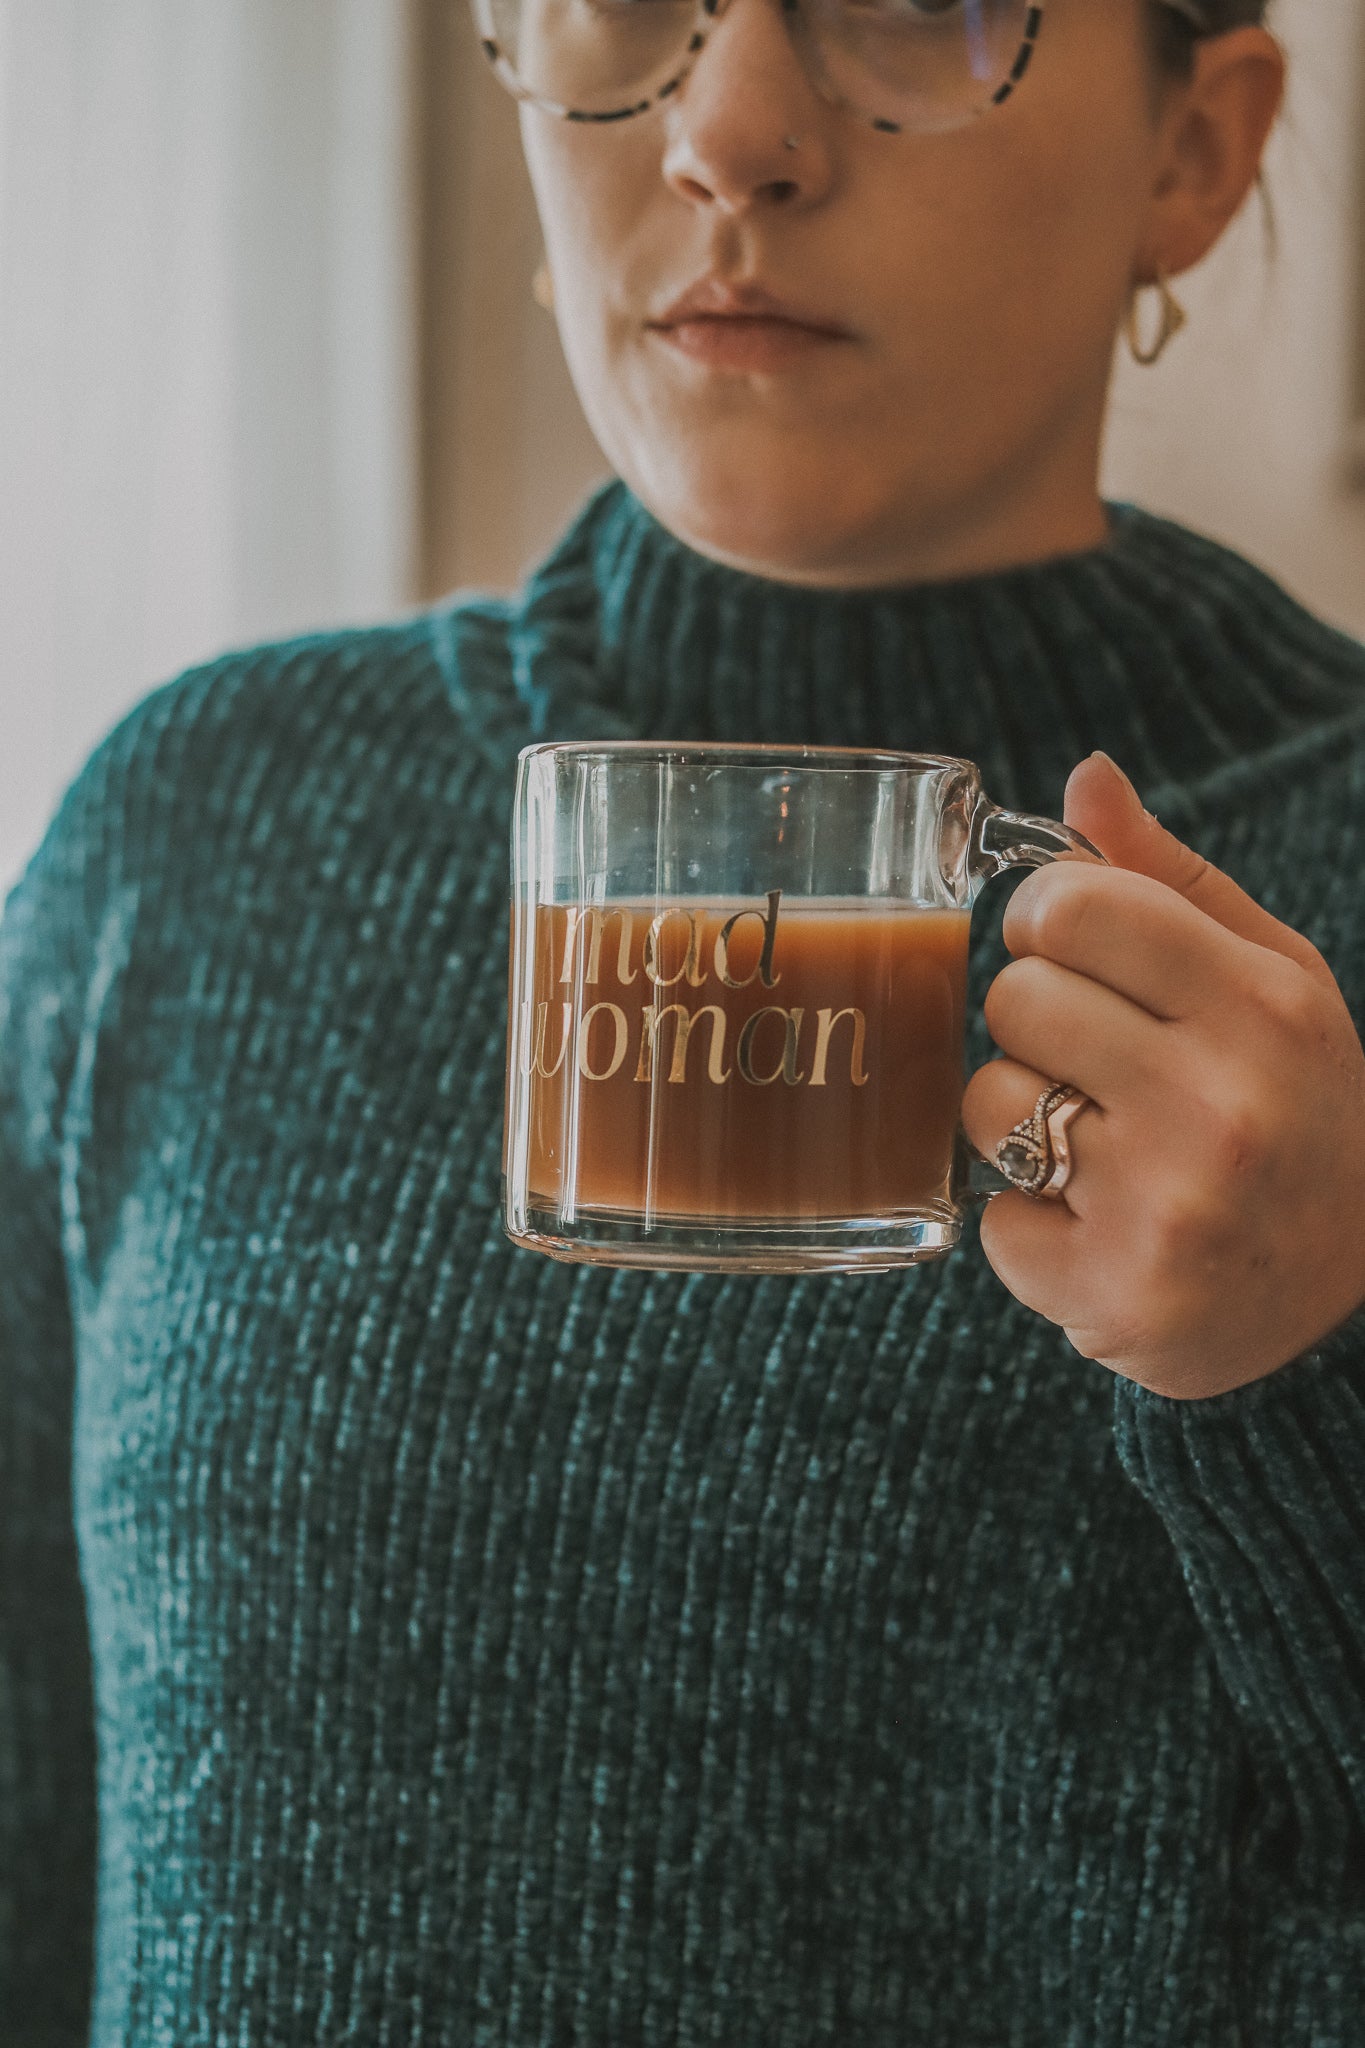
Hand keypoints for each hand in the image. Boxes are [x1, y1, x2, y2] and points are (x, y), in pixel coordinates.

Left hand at [959, 752, 1364, 1400]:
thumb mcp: (1268, 980)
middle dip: (1035, 1023)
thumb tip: (1084, 777)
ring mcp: (1167, 1204)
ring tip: (1099, 1145)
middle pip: (1014, 999)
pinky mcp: (1114, 1292)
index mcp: (1263, 1006)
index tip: (1067, 949)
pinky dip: (1029, 1223)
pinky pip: (991, 1219)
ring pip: (987, 1104)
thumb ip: (1167, 880)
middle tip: (1096, 1061)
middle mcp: (1221, 1103)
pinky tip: (1100, 1224)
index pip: (1071, 907)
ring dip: (1020, 1123)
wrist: (1346, 1304)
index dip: (1044, 921)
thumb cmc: (1293, 1110)